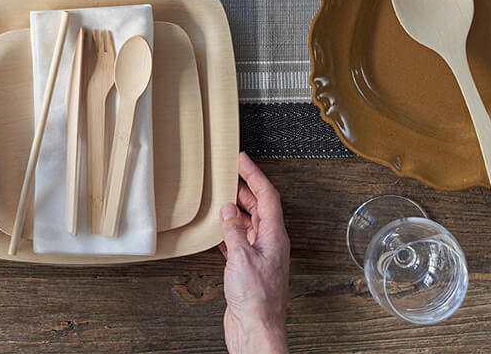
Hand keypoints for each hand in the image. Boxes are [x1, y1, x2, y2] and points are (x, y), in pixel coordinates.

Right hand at [219, 152, 289, 353]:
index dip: (254, 175)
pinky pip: (237, 240)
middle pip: (258, 206)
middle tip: (228, 172)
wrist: (256, 332)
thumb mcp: (241, 258)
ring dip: (234, 208)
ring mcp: (259, 256)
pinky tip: (216, 228)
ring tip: (219, 195)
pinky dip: (227, 229)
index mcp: (274, 237)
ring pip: (247, 222)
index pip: (267, 196)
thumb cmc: (257, 301)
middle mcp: (269, 243)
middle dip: (244, 187)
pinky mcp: (247, 268)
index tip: (241, 159)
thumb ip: (233, 230)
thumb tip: (226, 209)